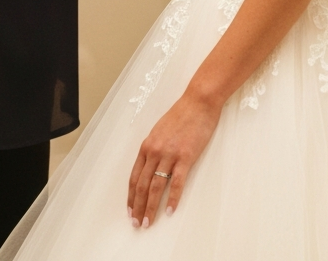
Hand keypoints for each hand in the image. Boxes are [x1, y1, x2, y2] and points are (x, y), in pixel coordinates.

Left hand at [128, 90, 220, 226]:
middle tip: (137, 224)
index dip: (131, 196)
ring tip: (148, 223)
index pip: (135, 176)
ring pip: (156, 187)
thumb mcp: (160, 130)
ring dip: (151, 207)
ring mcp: (169, 154)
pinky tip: (169, 211)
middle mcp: (154, 151)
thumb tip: (151, 166)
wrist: (198, 102)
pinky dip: (172, 199)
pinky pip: (176, 182)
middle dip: (138, 207)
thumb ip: (154, 148)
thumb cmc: (181, 115)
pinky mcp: (185, 157)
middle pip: (142, 185)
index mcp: (147, 145)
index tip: (130, 211)